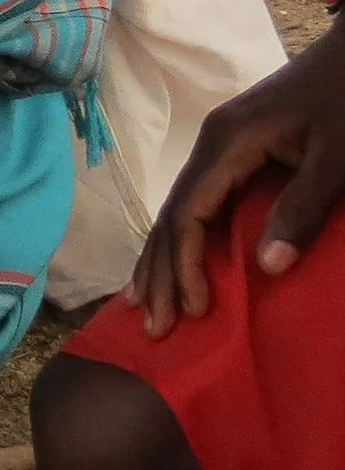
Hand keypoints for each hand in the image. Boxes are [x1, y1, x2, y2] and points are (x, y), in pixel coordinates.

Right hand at [127, 25, 344, 335]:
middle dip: (160, 271)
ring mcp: (218, 143)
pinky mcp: (233, 147)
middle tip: (154, 326)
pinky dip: (180, 235)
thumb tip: (267, 268)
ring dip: (161, 257)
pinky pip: (196, 198)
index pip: (189, 214)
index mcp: (227, 144)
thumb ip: (303, 208)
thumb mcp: (338, 157)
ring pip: (178, 207)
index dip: (185, 265)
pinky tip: (172, 258)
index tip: (195, 310)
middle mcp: (210, 143)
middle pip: (172, 215)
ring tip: (145, 303)